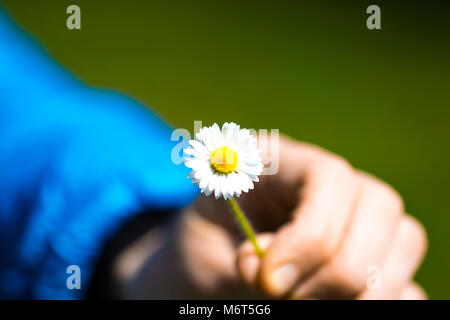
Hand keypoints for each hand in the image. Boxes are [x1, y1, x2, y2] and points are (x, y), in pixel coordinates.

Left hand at [128, 135, 426, 298]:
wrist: (204, 268)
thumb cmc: (200, 253)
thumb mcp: (203, 253)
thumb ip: (241, 265)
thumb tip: (278, 278)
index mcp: (280, 163)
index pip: (329, 176)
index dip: (312, 233)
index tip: (270, 280)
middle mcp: (327, 185)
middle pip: (380, 205)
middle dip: (341, 267)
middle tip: (288, 299)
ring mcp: (355, 218)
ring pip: (404, 239)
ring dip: (365, 289)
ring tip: (306, 305)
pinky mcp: (371, 255)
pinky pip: (406, 277)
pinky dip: (384, 299)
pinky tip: (333, 305)